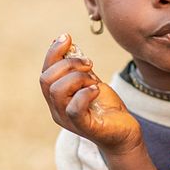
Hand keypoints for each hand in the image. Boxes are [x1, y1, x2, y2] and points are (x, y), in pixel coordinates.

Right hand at [40, 34, 142, 151]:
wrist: (124, 131)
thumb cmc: (106, 107)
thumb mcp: (91, 81)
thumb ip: (78, 67)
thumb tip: (68, 44)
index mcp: (56, 97)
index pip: (45, 72)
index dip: (53, 52)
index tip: (67, 37)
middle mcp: (56, 109)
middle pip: (46, 79)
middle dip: (68, 64)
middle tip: (90, 63)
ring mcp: (67, 119)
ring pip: (57, 91)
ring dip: (78, 77)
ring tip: (94, 80)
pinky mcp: (83, 127)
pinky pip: (74, 108)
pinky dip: (85, 93)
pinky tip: (97, 89)